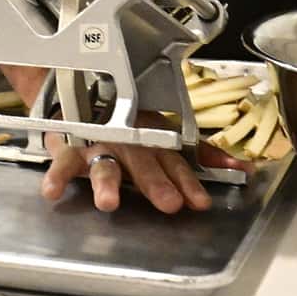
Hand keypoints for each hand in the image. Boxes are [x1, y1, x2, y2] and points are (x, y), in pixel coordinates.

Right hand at [42, 133, 251, 214]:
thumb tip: (243, 167)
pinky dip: (56, 175)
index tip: (198, 202)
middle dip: (154, 181)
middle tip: (167, 202)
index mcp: (151, 137)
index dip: (186, 181)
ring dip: (105, 182)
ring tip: (108, 203)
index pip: (173, 161)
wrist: (78, 93)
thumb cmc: (128, 123)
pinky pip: (60, 161)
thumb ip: (202, 154)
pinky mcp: (67, 145)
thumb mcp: (165, 134)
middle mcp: (126, 140)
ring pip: (102, 162)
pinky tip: (53, 192)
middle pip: (141, 161)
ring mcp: (95, 142)